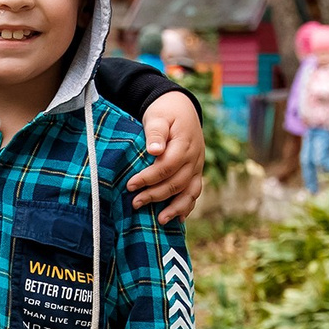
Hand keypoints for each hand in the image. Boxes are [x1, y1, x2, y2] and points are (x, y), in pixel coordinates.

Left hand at [129, 92, 206, 223]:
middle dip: (156, 195)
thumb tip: (155, 150)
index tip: (130, 185)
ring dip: (176, 208)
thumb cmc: (165, 112)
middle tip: (135, 203)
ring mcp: (197, 166)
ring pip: (190, 191)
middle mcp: (194, 157)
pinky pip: (195, 192)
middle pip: (177, 182)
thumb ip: (156, 132)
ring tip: (161, 220)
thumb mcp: (158, 116)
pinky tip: (178, 219)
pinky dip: (187, 206)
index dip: (149, 178)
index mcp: (185, 143)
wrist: (182, 108)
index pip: (168, 165)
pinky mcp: (196, 172)